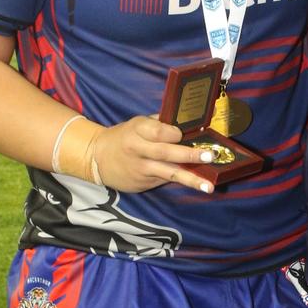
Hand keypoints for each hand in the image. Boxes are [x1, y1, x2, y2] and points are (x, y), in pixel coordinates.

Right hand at [93, 115, 214, 193]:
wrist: (97, 158)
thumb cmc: (124, 136)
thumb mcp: (137, 123)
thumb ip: (159, 124)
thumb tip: (186, 122)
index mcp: (136, 130)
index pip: (157, 131)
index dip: (172, 133)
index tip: (183, 133)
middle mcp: (138, 150)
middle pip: (165, 153)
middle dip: (189, 155)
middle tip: (210, 156)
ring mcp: (141, 169)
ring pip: (168, 174)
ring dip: (190, 179)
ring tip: (208, 186)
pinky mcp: (143, 184)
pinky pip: (164, 181)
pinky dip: (181, 182)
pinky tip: (197, 185)